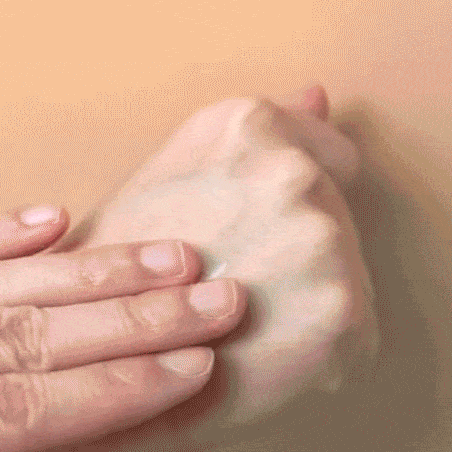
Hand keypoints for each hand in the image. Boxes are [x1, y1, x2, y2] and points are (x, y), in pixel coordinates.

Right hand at [55, 84, 378, 451]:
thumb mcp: (171, 172)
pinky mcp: (342, 313)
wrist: (99, 357)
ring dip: (308, 295)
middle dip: (295, 247)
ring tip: (242, 316)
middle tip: (234, 278)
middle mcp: (292, 174)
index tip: (257, 232)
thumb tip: (321, 95)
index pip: (332, 156)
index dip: (290, 204)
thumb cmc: (125, 266)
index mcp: (248, 126)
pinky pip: (352, 326)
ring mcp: (321, 242)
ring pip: (346, 269)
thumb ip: (257, 130)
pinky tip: (263, 349)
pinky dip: (317, 344)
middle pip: (337, 213)